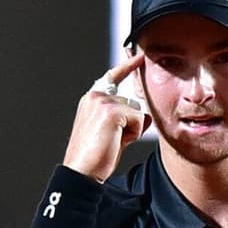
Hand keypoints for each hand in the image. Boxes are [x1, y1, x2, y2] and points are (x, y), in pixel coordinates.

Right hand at [63, 53, 150, 182]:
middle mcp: (95, 97)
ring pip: (137, 113)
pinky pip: (140, 120)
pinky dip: (133, 135)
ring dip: (132, 131)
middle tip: (112, 141)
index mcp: (91, 100)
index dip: (127, 67)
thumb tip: (145, 116)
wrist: (81, 171)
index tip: (138, 56)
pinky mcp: (112, 112)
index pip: (112, 78)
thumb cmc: (95, 156)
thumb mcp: (110, 133)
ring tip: (112, 142)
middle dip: (131, 125)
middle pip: (133, 104)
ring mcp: (103, 102)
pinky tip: (116, 142)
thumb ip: (125, 119)